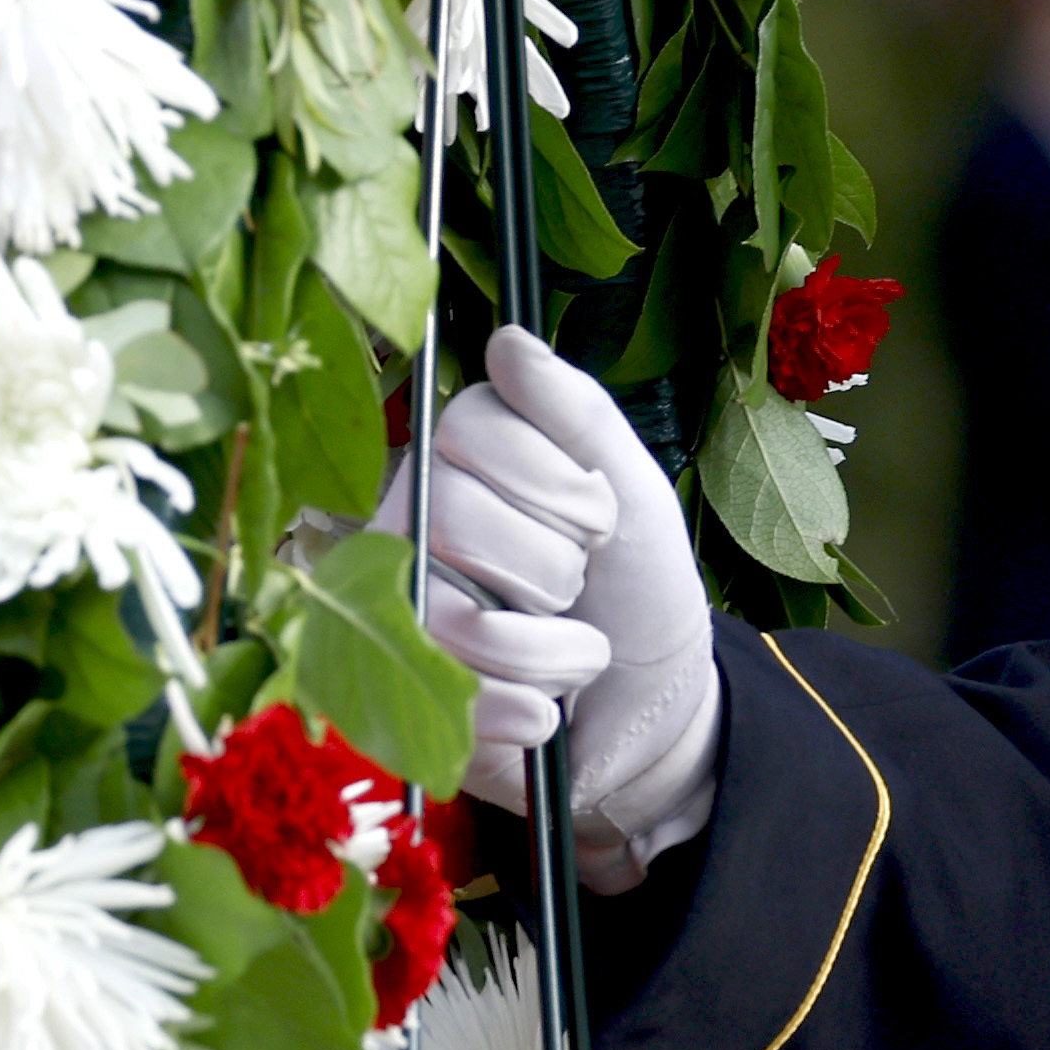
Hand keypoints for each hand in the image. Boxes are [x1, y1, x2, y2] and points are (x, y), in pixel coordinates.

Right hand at [376, 328, 725, 878]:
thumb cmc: (635, 588)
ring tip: (576, 651)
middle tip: (580, 584)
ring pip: (453, 614)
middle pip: (450, 516)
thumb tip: (508, 338)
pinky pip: (452, 698)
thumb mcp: (633, 489)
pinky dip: (529, 709)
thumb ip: (574, 412)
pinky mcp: (403, 705)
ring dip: (554, 649)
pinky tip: (547, 710)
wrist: (652, 709)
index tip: (598, 517)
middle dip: (553, 564)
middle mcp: (408, 530)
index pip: (465, 430)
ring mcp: (396, 618)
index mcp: (458, 463)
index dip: (551, 480)